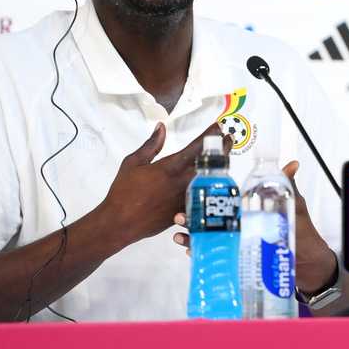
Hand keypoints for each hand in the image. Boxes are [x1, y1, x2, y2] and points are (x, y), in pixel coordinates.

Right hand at [100, 121, 224, 245]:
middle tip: (229, 139)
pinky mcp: (186, 210)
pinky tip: (214, 179)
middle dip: (223, 149)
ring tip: (224, 156)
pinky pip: (204, 195)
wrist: (120, 223)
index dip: (211, 135)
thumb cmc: (123, 192)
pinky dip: (211, 185)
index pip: (197, 147)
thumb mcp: (133, 163)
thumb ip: (151, 145)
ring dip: (220, 166)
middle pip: (211, 163)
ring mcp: (186, 198)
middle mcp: (183, 182)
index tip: (219, 126)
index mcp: (170, 167)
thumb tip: (161, 126)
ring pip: (211, 179)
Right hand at [172, 160, 336, 293]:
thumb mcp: (294, 206)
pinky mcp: (240, 260)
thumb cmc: (302, 232)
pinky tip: (193, 254)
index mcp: (250, 210)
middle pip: (211, 220)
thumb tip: (292, 163)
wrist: (311, 264)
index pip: (224, 201)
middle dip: (192, 218)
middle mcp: (241, 226)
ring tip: (181, 238)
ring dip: (193, 237)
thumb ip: (288, 185)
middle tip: (181, 218)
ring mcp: (239, 243)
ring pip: (210, 238)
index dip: (206, 197)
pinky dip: (203, 255)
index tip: (192, 192)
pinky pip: (218, 257)